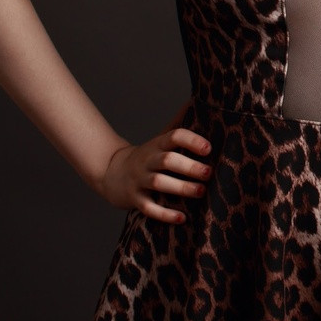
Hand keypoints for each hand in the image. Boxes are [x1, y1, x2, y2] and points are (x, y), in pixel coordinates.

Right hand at [96, 127, 212, 223]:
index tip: (208, 149)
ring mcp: (139, 180)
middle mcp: (148, 160)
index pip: (174, 136)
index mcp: (157, 145)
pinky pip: (149, 207)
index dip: (191, 141)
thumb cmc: (148, 157)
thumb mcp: (160, 141)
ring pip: (159, 183)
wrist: (111, 173)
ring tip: (201, 192)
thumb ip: (178, 128)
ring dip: (181, 188)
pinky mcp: (134, 199)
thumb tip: (197, 102)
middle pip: (168, 160)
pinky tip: (182, 218)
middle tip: (209, 173)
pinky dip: (165, 214)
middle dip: (189, 167)